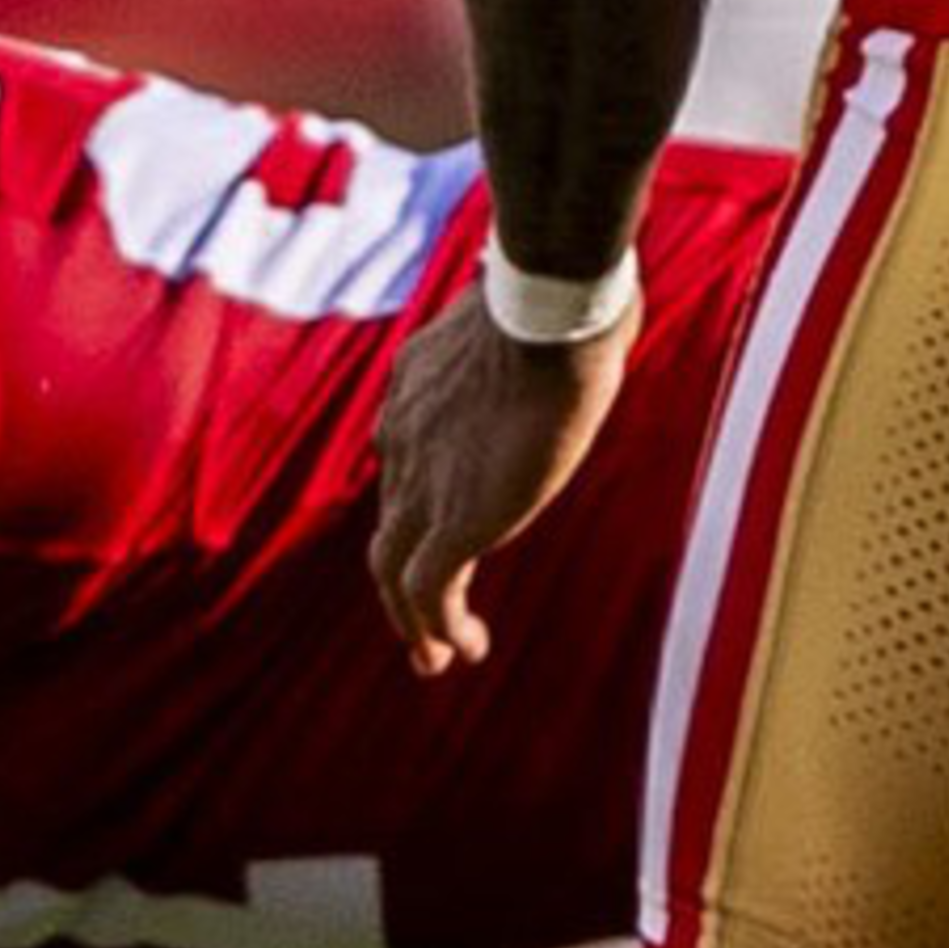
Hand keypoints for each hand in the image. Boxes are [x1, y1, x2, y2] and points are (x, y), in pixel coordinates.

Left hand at [369, 286, 640, 676]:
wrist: (545, 317)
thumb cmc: (555, 297)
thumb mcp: (528, 303)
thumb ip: (526, 315)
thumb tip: (557, 290)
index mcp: (415, 386)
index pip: (406, 453)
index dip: (423, 495)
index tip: (447, 524)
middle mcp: (402, 436)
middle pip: (392, 518)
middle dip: (402, 571)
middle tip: (420, 614)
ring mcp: (420, 483)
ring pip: (393, 569)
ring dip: (412, 618)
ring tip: (434, 657)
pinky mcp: (452, 522)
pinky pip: (428, 593)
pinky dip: (438, 629)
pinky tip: (465, 651)